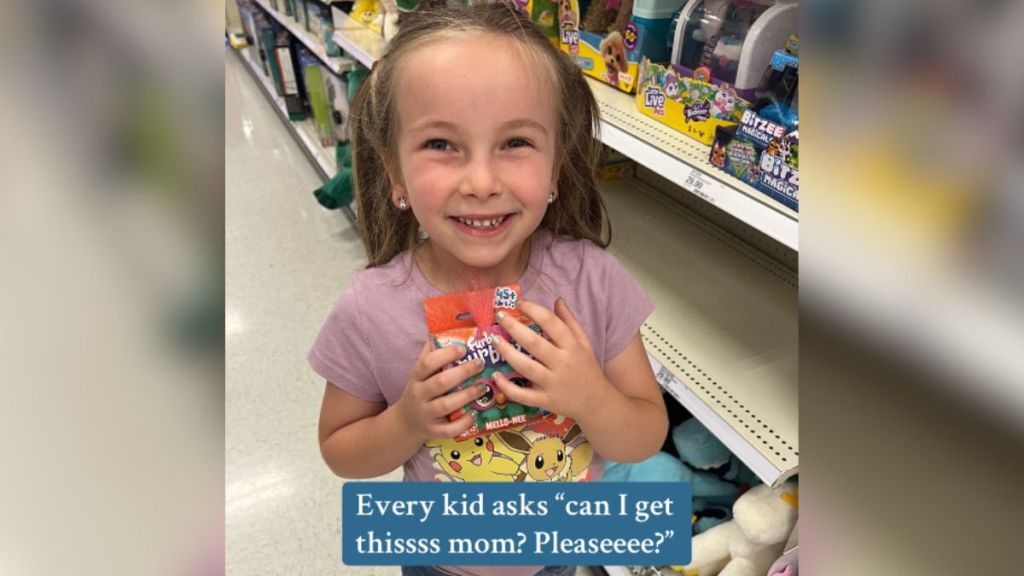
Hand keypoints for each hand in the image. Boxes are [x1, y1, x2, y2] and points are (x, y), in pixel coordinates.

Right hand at [393, 340, 489, 440]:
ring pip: (446, 405)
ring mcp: (426, 414)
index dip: (446, 354)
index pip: (427, 363)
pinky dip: (463, 423)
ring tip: (483, 387)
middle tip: (481, 364)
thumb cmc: (420, 390)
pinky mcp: (433, 432)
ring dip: (467, 395)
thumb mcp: (420, 372)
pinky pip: (449, 429)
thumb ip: (431, 353)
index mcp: (416, 377)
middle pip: (440, 383)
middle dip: (463, 373)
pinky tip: (474, 414)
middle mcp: (419, 395)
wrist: (405, 422)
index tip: (464, 348)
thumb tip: (445, 328)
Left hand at [491, 298, 610, 420]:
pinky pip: (522, 395)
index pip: (552, 323)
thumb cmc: (587, 368)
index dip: (534, 310)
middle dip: (514, 327)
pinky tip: (495, 375)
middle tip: (499, 315)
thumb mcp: (584, 342)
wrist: (596, 402)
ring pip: (526, 367)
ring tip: (493, 339)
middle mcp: (562, 363)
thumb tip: (557, 299)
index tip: (519, 302)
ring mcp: (552, 383)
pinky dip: (507, 387)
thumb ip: (570, 321)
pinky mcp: (545, 400)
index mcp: (572, 347)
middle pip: (534, 343)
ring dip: (507, 352)